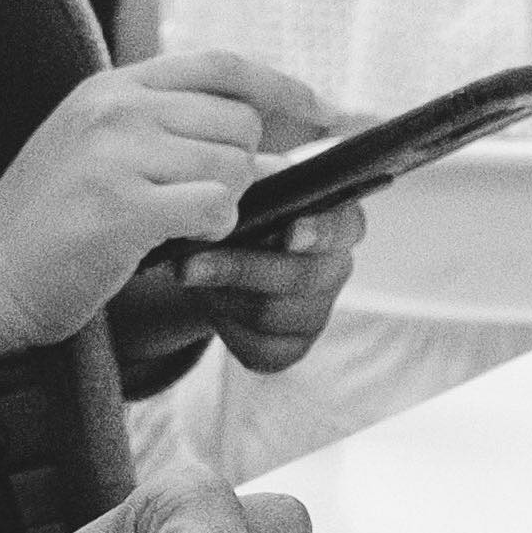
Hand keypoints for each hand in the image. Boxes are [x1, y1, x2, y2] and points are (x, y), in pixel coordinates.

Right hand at [0, 51, 329, 343]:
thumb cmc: (46, 217)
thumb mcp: (94, 143)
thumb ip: (162, 125)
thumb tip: (263, 136)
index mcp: (113, 87)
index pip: (220, 64)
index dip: (281, 87)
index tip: (321, 113)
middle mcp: (115, 109)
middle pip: (239, 120)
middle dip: (243, 164)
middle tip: (205, 198)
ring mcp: (116, 156)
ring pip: (235, 166)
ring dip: (225, 203)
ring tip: (178, 221)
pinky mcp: (123, 209)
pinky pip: (215, 209)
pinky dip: (213, 230)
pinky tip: (178, 239)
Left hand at [109, 190, 363, 381]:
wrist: (209, 260)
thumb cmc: (236, 216)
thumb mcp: (242, 193)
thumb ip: (248, 185)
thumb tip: (230, 183)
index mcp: (336, 221)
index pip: (343, 226)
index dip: (320, 232)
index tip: (290, 233)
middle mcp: (335, 267)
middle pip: (300, 276)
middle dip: (239, 268)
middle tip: (188, 264)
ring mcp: (317, 312)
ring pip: (272, 313)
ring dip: (222, 294)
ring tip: (188, 272)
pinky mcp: (292, 347)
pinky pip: (260, 348)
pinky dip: (225, 328)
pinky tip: (210, 302)